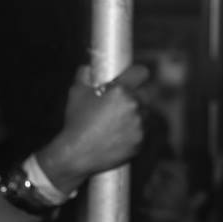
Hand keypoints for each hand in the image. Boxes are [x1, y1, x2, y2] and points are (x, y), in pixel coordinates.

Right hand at [38, 64, 147, 190]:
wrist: (77, 154)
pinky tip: (121, 134)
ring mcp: (139, 125)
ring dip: (138, 113)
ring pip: (146, 113)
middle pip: (146, 93)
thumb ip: (84, 75)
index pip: (142, 72)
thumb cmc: (76, 122)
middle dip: (137, 95)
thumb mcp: (76, 93)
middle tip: (124, 101)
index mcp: (121, 90)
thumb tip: (88, 67)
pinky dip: (136, 131)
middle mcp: (134, 105)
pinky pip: (143, 131)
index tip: (135, 76)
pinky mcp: (140, 141)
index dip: (137, 73)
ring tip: (120, 120)